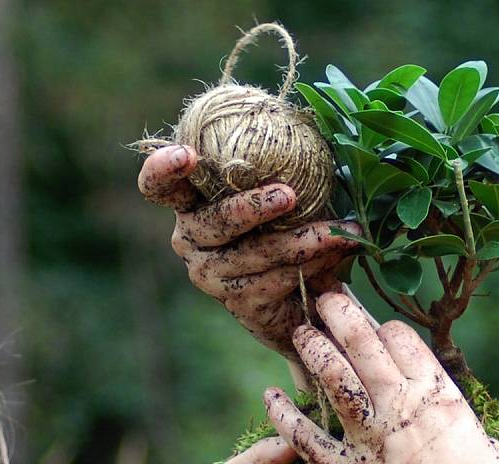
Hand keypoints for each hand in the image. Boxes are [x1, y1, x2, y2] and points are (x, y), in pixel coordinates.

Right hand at [137, 145, 360, 357]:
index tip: (187, 155)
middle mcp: (191, 240)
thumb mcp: (285, 196)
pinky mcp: (237, 303)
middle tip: (289, 196)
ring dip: (303, 241)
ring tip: (339, 231)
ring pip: (255, 254)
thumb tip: (311, 124)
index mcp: (192, 203)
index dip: (163, 170)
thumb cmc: (289, 229)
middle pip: (214, 221)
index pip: (158, 187)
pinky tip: (335, 254)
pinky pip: (275, 280)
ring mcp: (210, 275)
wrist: (303, 295)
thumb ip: (283, 164)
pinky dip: (310, 265)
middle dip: (252, 208)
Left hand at [263, 293, 498, 463]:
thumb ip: (464, 431)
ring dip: (315, 349)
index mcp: (442, 399)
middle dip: (343, 315)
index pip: (406, 344)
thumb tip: (456, 424)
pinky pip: (305, 435)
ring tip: (300, 332)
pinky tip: (271, 396)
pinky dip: (284, 414)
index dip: (385, 329)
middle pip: (365, 345)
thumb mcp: (489, 455)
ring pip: (333, 377)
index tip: (375, 325)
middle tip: (326, 299)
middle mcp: (403, 408)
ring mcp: (370, 439)